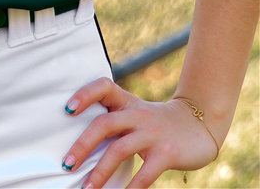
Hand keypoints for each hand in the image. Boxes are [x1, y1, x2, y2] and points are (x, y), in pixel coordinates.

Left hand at [62, 77, 219, 187]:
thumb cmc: (157, 122)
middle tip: (67, 164)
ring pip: (120, 149)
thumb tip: (79, 143)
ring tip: (87, 188)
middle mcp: (138, 114)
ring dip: (100, 172)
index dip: (84, 94)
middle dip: (83, 145)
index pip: (103, 86)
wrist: (199, 124)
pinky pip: (145, 173)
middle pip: (105, 124)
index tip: (67, 110)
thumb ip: (114, 120)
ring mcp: (153, 132)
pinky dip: (131, 188)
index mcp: (127, 102)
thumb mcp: (136, 113)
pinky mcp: (168, 152)